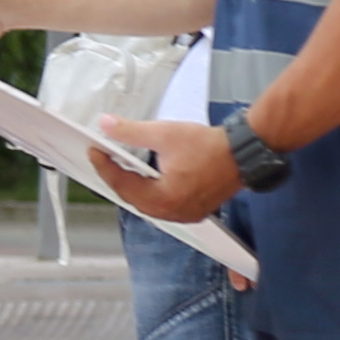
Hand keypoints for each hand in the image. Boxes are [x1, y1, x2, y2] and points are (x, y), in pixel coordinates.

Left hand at [94, 113, 239, 222]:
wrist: (243, 152)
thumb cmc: (210, 146)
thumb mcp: (164, 133)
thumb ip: (131, 131)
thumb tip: (107, 126)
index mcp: (164, 198)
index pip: (123, 185)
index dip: (105, 167)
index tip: (95, 152)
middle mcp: (173, 212)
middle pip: (133, 198)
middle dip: (117, 179)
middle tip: (105, 160)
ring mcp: (185, 214)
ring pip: (148, 205)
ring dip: (134, 188)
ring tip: (122, 169)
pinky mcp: (194, 210)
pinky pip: (164, 207)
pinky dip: (151, 194)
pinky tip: (147, 181)